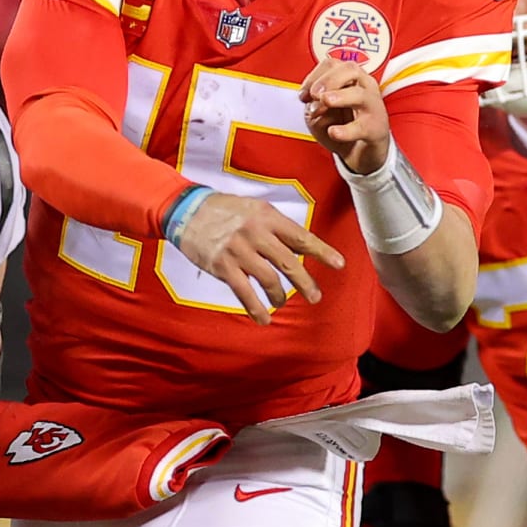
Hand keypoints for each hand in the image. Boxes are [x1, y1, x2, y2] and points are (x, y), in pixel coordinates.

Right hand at [174, 192, 344, 324]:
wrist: (188, 210)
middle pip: (289, 262)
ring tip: (281, 301)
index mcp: (267, 217)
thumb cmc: (224, 210)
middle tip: (315, 297)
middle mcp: (256, 233)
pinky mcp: (223, 266)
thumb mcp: (254, 208)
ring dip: (280, 296)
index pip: (301, 237)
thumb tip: (299, 246)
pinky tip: (264, 318)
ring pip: (270, 280)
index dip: (322, 252)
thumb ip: (275, 226)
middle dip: (305, 282)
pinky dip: (256, 308)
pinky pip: (245, 292)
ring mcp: (239, 250)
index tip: (339, 264)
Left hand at [301, 57, 390, 174]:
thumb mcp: (322, 111)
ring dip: (339, 96)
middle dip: (329, 80)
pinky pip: (362, 127)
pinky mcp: (376, 128)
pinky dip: (346, 130)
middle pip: (350, 70)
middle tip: (315, 94)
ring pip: (359, 94)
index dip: (314, 77)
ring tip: (325, 101)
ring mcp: (372, 106)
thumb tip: (312, 101)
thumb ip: (314, 103)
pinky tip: (333, 132)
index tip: (303, 95)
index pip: (332, 65)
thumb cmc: (343, 124)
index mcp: (350, 78)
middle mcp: (364, 86)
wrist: (364, 151)